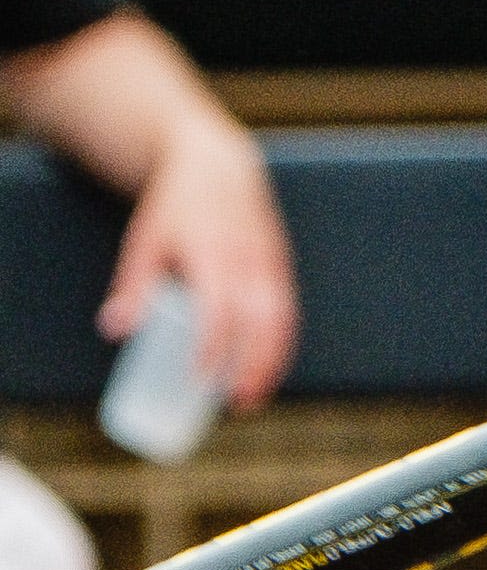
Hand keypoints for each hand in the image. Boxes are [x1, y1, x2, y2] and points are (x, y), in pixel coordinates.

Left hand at [103, 120, 295, 407]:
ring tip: (252, 397)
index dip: (212, 346)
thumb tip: (115, 332)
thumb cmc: (174, 211)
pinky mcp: (281, 266)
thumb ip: (134, 286)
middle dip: (252, 365)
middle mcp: (249, 260)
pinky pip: (288, 311)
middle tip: (234, 402)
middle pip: (261, 322)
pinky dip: (281, 344)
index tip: (198, 378)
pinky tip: (268, 369)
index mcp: (213, 253)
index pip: (220, 308)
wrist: (218, 167)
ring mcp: (271, 263)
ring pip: (281, 320)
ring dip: (272, 362)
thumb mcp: (144, 242)